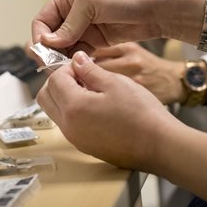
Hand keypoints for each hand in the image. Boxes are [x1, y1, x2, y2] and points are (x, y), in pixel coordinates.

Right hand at [31, 0, 202, 56]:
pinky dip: (75, 61)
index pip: (43, 18)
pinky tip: (76, 68)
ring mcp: (86, 26)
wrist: (157, 9)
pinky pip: (79, 53)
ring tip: (63, 70)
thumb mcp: (91, 2)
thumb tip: (48, 42)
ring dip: (61, 58)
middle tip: (49, 65)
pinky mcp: (98, 40)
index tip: (42, 51)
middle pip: (51, 34)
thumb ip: (69, 24)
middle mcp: (74, 11)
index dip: (40, 35)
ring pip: (64, 47)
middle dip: (49, 50)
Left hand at [36, 51, 180, 171]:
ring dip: (65, 95)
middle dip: (58, 81)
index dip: (67, 67)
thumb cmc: (141, 114)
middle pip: (46, 97)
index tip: (82, 64)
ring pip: (55, 111)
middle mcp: (69, 127)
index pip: (53, 79)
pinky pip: (68, 123)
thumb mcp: (114, 82)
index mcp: (73, 107)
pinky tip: (97, 103)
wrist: (160, 145)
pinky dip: (74, 109)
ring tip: (91, 88)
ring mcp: (76, 139)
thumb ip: (89, 70)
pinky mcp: (85, 146)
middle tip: (81, 74)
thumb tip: (76, 60)